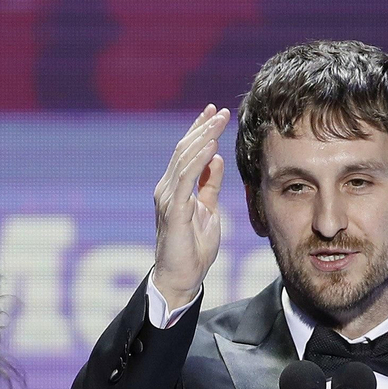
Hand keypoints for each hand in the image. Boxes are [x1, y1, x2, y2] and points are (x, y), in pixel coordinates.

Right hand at [151, 104, 229, 308]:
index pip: (186, 153)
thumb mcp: (209, 210)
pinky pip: (185, 179)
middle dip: (203, 128)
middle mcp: (166, 189)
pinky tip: (210, 146)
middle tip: (221, 111)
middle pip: (184, 150)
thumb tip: (215, 159)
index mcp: (175, 189)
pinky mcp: (174, 210)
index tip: (215, 113)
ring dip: (203, 137)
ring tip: (219, 121)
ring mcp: (168, 198)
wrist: (181, 277)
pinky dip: (197, 160)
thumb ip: (209, 185)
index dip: (199, 131)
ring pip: (184, 159)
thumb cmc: (194, 249)